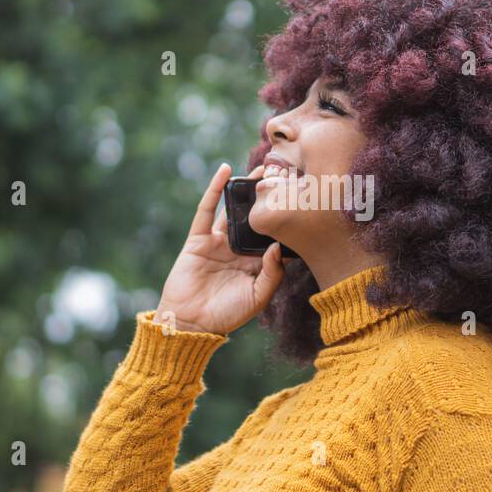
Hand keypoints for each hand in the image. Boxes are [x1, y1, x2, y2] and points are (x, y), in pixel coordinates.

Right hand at [153, 163, 288, 335]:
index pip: (273, 235)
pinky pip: (206, 210)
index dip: (284, 218)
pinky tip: (226, 170)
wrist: (191, 324)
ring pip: (234, 208)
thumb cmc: (226, 316)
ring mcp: (218, 242)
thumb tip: (278, 246)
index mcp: (255, 263)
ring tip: (263, 167)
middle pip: (256, 216)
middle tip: (287, 174)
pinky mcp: (198, 239)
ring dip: (246, 187)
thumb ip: (272, 274)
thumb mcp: (257, 298)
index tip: (301, 198)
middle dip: (269, 197)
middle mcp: (238, 249)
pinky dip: (214, 189)